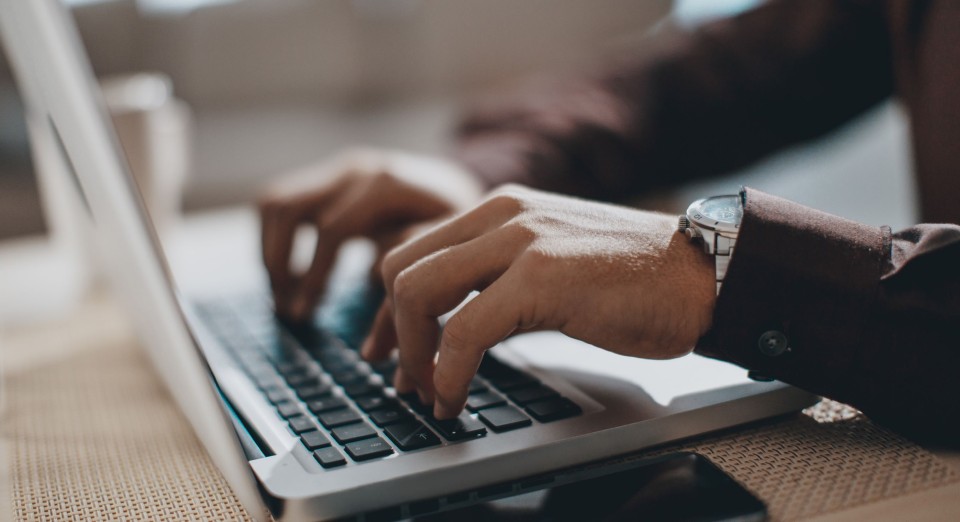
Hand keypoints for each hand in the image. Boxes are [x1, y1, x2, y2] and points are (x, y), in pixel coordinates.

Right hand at [259, 148, 483, 320]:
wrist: (463, 187)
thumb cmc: (461, 225)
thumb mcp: (450, 250)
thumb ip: (412, 278)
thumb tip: (373, 326)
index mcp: (387, 183)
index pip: (332, 230)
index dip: (315, 277)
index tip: (303, 315)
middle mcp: (356, 169)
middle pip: (287, 208)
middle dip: (279, 263)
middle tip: (286, 310)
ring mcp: (338, 169)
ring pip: (274, 201)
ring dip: (270, 250)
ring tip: (284, 296)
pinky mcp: (328, 177)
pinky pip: (280, 201)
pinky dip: (274, 238)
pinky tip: (292, 276)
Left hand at [363, 185, 716, 417]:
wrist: (701, 275)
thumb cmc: (633, 280)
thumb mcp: (551, 261)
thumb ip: (500, 275)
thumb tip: (453, 323)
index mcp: (500, 209)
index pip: (412, 249)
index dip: (387, 307)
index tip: (385, 349)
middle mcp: (501, 214)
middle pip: (399, 267)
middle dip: (390, 331)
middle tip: (402, 378)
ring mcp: (520, 241)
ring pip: (418, 291)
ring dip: (412, 354)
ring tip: (428, 393)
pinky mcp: (541, 277)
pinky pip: (463, 330)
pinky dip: (447, 372)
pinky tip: (454, 398)